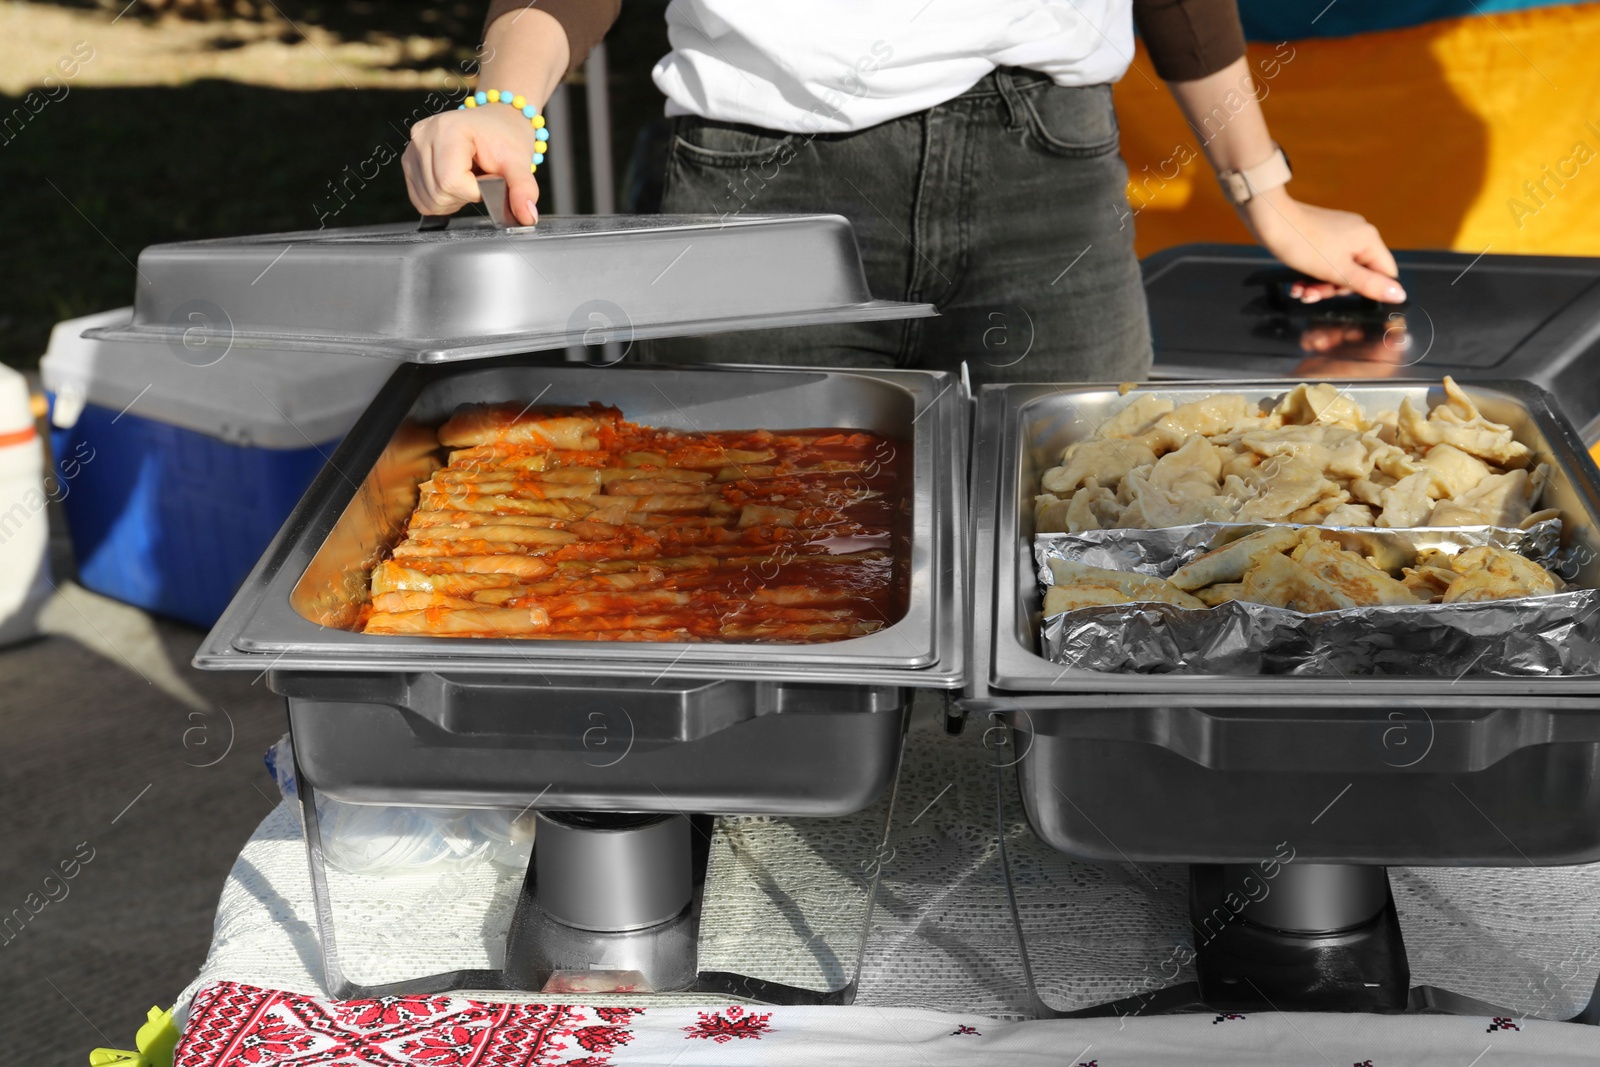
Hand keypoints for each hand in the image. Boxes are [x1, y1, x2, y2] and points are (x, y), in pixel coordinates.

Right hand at [403, 103, 540, 225]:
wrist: (497, 121)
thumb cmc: (505, 137)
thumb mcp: (519, 162)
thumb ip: (523, 189)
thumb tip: (527, 217)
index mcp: (447, 129)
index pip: (450, 181)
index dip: (474, 191)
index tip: (488, 178)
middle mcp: (423, 135)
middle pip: (437, 194)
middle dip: (464, 196)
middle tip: (480, 178)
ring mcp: (412, 148)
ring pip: (428, 201)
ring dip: (453, 199)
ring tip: (468, 178)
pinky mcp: (409, 161)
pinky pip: (420, 200)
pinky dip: (441, 200)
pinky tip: (456, 183)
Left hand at [1238, 188, 1405, 304]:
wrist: (1270, 219)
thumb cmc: (1302, 242)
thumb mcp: (1337, 271)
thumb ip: (1369, 284)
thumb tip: (1400, 294)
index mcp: (1369, 240)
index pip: (1385, 273)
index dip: (1367, 289)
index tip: (1343, 294)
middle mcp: (1358, 234)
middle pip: (1358, 274)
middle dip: (1334, 289)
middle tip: (1313, 294)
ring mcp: (1340, 233)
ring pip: (1338, 270)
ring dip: (1319, 285)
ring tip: (1301, 291)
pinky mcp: (1322, 235)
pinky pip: (1324, 261)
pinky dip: (1312, 274)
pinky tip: (1297, 284)